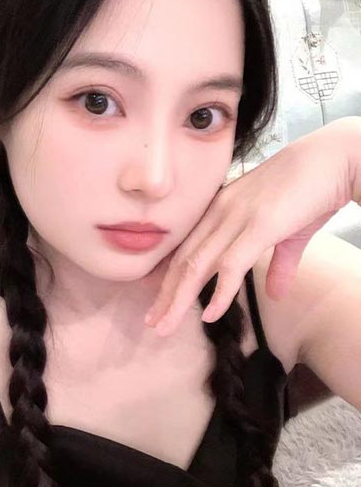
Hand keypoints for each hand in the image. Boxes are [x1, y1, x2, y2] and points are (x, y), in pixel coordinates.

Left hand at [144, 120, 353, 335]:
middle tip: (152, 323)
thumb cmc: (313, 190)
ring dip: (178, 300)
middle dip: (165, 295)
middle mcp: (221, 211)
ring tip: (164, 327)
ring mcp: (237, 217)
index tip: (158, 304)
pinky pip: (231, 265)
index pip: (186, 249)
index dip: (170, 279)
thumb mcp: (289, 233)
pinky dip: (218, 293)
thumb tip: (275, 294)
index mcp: (222, 209)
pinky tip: (209, 315)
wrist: (335, 159)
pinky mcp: (259, 225)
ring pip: (197, 265)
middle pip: (183, 260)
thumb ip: (278, 264)